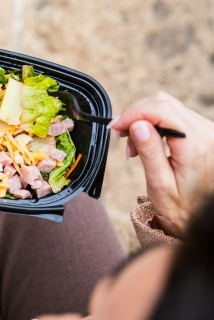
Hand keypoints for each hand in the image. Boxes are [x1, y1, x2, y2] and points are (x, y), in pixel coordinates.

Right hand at [111, 91, 213, 230]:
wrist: (200, 216)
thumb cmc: (179, 206)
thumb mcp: (159, 184)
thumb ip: (150, 152)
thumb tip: (138, 125)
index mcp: (196, 146)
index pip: (161, 110)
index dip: (133, 113)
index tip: (114, 128)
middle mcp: (205, 133)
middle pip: (163, 102)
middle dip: (135, 114)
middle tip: (119, 136)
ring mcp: (204, 130)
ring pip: (166, 106)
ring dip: (142, 119)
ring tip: (132, 146)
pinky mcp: (200, 131)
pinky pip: (172, 115)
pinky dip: (152, 124)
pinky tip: (144, 142)